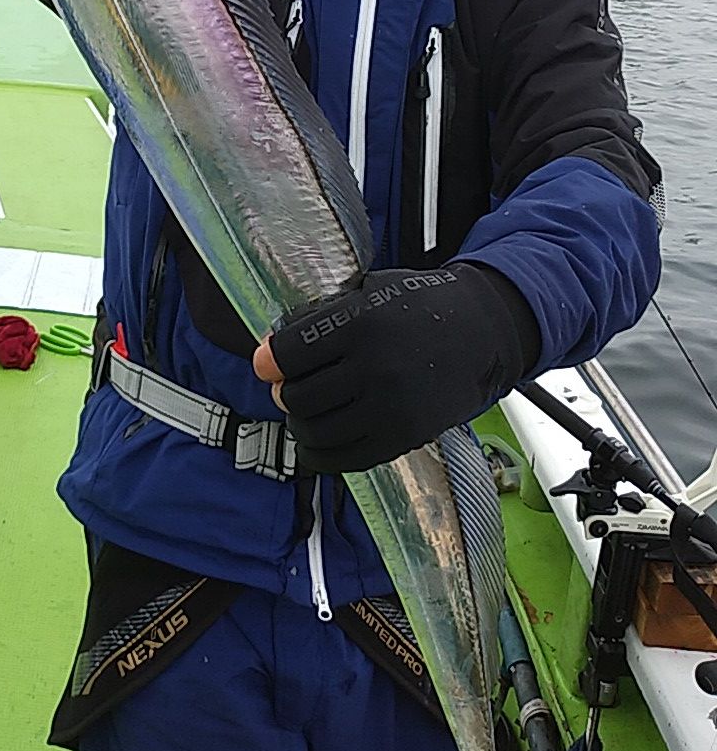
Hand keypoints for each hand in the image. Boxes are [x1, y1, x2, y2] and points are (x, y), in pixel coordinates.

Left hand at [252, 264, 538, 472]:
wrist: (484, 333)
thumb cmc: (425, 306)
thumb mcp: (375, 291)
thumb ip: (328, 315)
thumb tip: (275, 346)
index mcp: (362, 324)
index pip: (291, 352)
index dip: (269, 360)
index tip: (265, 363)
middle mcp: (374, 368)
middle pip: (299, 395)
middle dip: (286, 392)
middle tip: (288, 387)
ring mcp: (389, 408)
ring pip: (316, 430)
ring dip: (300, 424)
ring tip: (305, 413)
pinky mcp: (403, 438)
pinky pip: (345, 458)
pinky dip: (321, 455)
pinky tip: (316, 444)